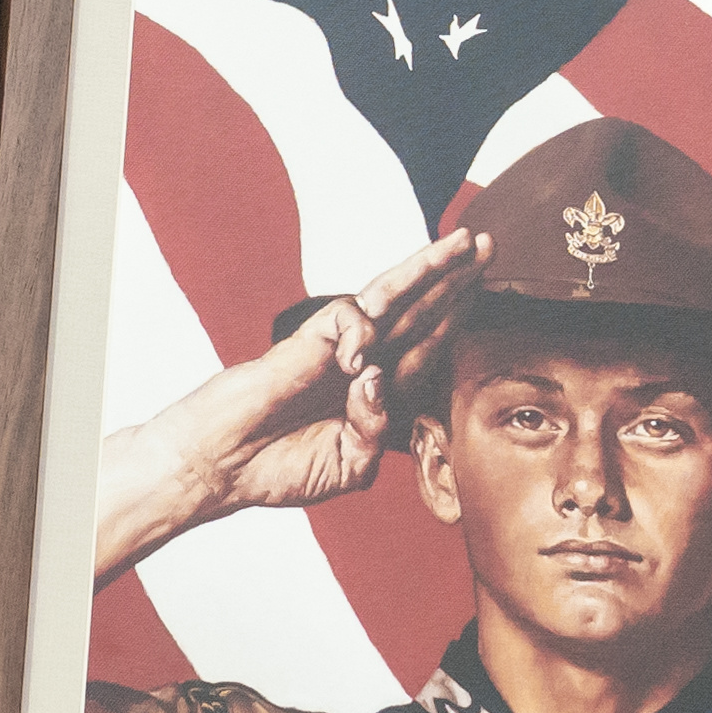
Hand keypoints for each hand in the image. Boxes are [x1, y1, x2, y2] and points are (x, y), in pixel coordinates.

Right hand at [80, 226, 484, 581]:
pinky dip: (360, 331)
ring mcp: (335, 349)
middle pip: (419, 310)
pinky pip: (346, 320)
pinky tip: (359, 360)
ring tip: (464, 243)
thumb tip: (377, 381)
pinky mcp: (305, 343)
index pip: (427, 345)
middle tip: (490, 244)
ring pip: (392, 299)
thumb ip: (375, 434)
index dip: (455, 316)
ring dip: (429, 270)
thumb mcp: (348, 469)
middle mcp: (361, 362)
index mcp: (376, 392)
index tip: (484, 290)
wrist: (221, 467)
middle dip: (455, 278)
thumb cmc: (277, 468)